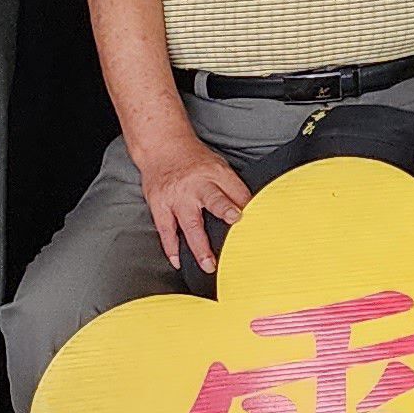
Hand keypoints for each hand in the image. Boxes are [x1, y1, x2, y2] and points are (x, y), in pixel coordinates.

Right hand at [134, 137, 249, 271]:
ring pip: (189, 223)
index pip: (235, 190)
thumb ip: (232, 187)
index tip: (254, 215)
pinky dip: (171, 248)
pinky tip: (178, 261)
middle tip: (235, 225)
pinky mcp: (159, 205)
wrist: (161, 147)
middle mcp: (196, 184)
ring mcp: (176, 197)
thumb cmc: (193, 161)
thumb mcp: (218, 166)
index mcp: (215, 173)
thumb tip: (250, 210)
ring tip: (208, 264)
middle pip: (213, 200)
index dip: (246, 203)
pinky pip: (166, 230)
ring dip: (199, 246)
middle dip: (225, 212)